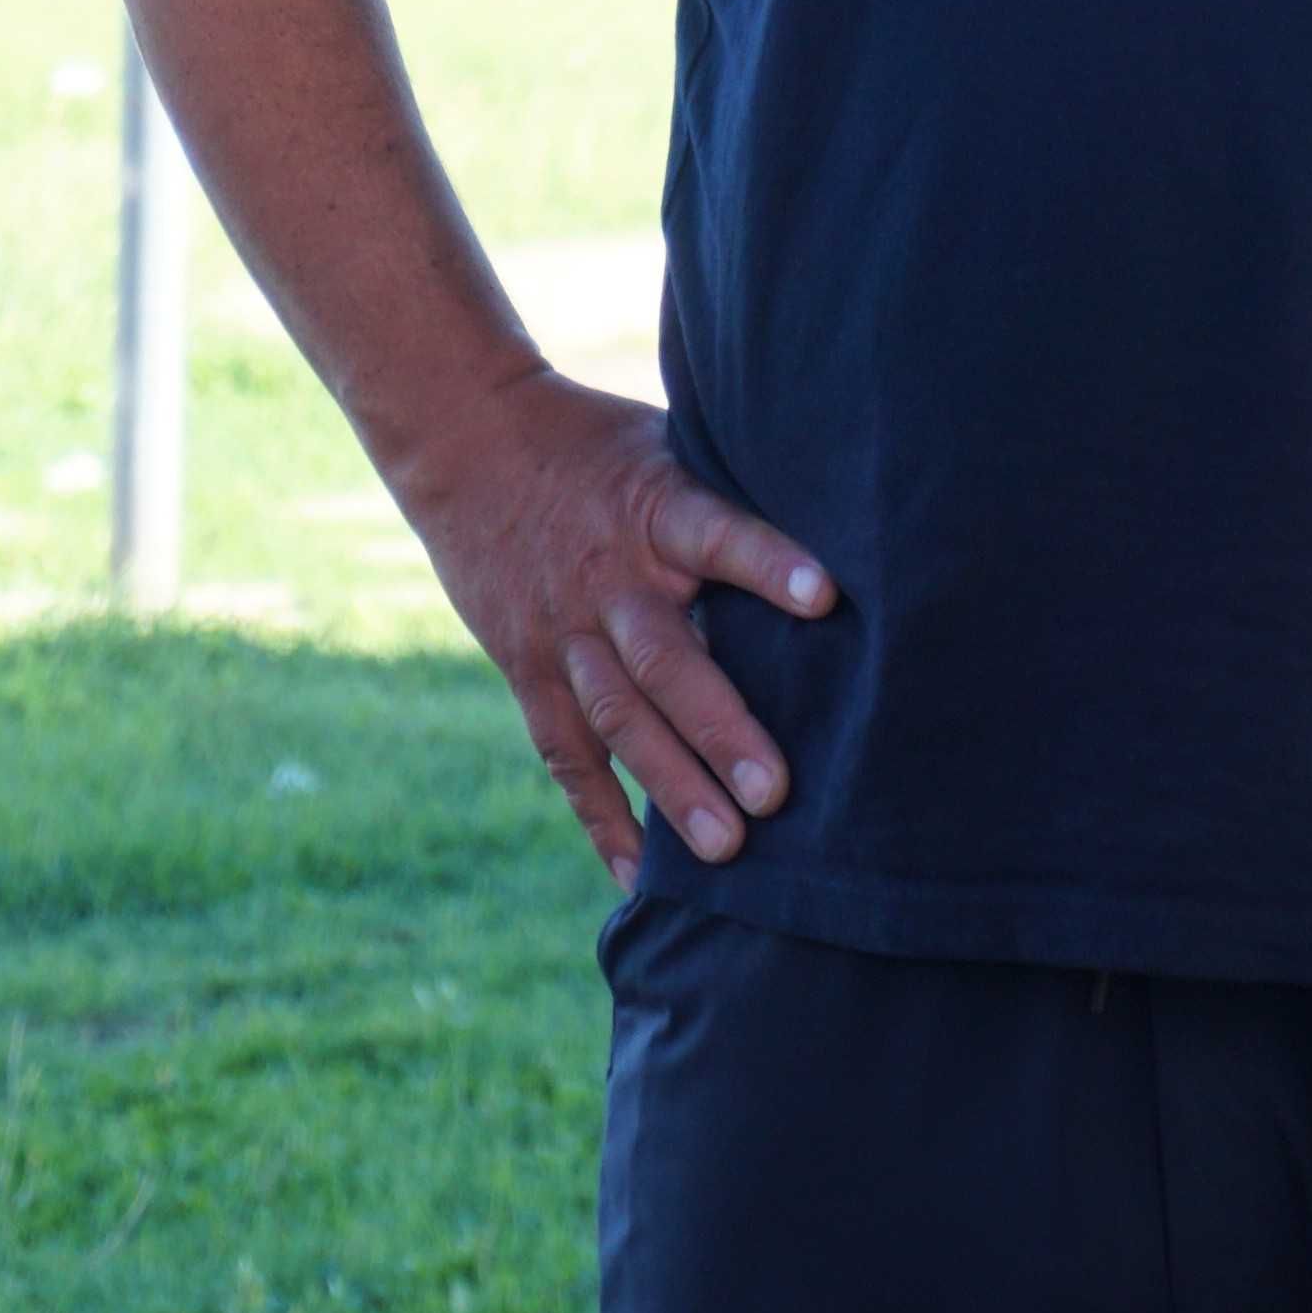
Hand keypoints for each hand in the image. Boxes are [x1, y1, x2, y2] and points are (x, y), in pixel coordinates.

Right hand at [387, 364, 835, 889]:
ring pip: (618, 720)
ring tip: (725, 850)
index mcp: (656, 509)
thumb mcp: (669, 438)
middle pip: (665, 660)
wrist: (469, 444)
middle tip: (776, 791)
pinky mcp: (528, 670)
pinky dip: (599, 816)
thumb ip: (731, 484)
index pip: (719, 534)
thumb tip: (841, 493)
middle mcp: (610, 579)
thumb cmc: (600, 441)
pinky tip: (636, 874)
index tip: (827, 597)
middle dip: (721, 729)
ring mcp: (563, 633)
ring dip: (671, 788)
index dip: (770, 563)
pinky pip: (564, 754)